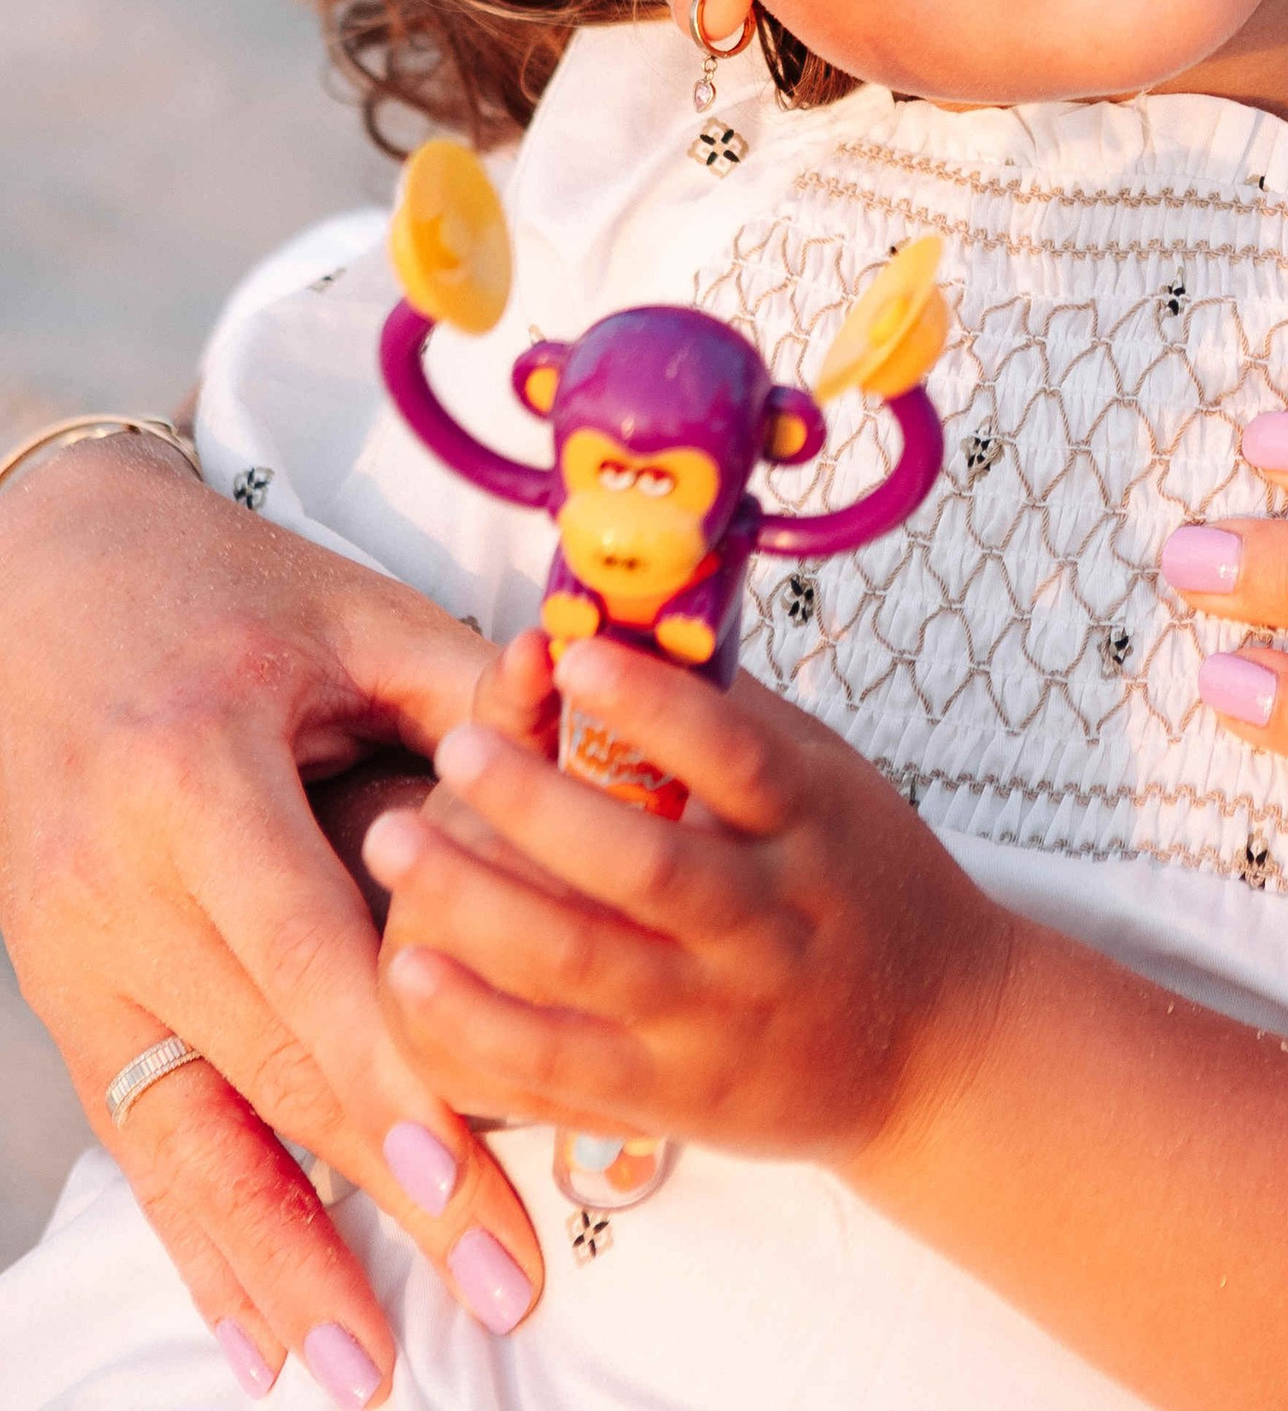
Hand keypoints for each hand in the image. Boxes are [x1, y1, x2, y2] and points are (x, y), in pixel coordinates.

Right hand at [0, 436, 545, 1401]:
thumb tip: (605, 749)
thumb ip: (472, 696)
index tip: (466, 1159)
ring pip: (189, 1135)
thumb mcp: (344, 614)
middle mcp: (118, 882)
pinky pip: (140, 1138)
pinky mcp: (67, 994)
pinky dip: (200, 1240)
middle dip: (385, 1186)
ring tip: (369, 1369)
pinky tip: (256, 1335)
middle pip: (265, 1061)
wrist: (35, 581)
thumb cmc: (214, 584)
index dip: (384, 1061)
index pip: (301, 947)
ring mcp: (75, 953)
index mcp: (193, 773)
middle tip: (502, 1283)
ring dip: (281, 1263)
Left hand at [368, 639, 1011, 1173]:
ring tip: (394, 840)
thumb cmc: (871, 890)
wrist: (937, 1048)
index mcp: (812, 825)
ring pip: (584, 964)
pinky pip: (558, 1065)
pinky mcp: (672, 1098)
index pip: (733, 755)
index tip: (573, 651)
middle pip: (643, 866)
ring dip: (477, 903)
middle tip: (451, 748)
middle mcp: (767, 923)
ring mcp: (716, 1017)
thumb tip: (634, 623)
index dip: (651, 704)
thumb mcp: (834, 783)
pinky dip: (477, 1021)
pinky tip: (409, 971)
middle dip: (533, 805)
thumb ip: (739, 717)